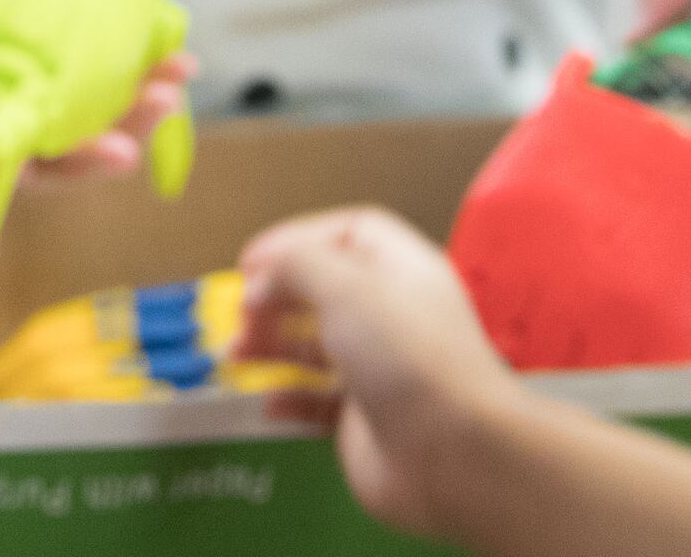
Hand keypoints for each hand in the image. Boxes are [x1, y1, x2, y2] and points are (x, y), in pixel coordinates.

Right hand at [0, 0, 191, 181]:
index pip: (11, 164)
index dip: (66, 165)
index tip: (115, 154)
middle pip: (65, 146)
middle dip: (122, 128)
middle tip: (164, 98)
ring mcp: (11, 98)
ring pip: (83, 113)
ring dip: (135, 96)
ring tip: (180, 69)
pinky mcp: (28, 64)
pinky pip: (85, 70)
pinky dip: (124, 58)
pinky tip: (165, 42)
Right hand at [237, 207, 532, 544]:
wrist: (455, 456)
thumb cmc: (412, 360)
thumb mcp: (347, 286)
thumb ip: (295, 264)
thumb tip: (262, 278)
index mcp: (401, 272)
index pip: (346, 234)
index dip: (296, 239)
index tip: (252, 261)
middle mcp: (392, 316)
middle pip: (320, 290)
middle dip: (273, 297)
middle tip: (241, 313)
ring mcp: (379, 369)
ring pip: (311, 346)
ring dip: (268, 347)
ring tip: (236, 356)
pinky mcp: (364, 419)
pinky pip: (315, 401)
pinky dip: (287, 398)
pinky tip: (270, 402)